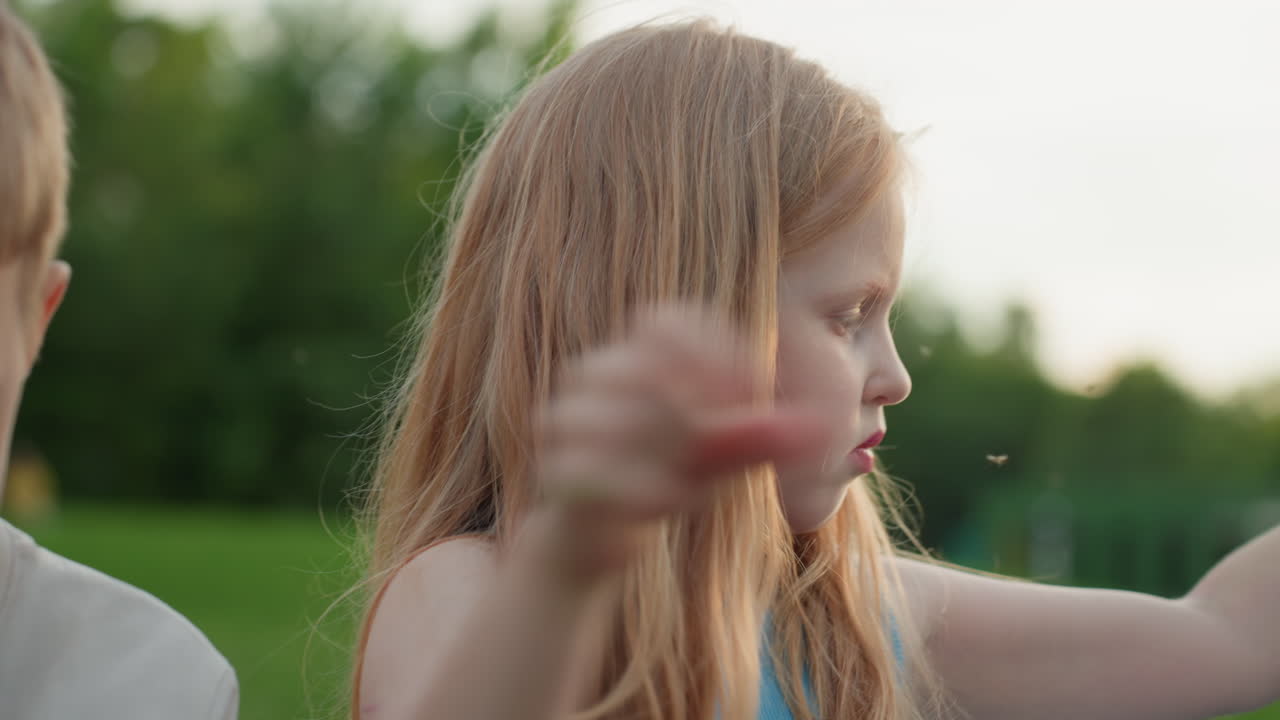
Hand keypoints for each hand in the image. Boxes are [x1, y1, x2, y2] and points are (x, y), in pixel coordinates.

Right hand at [531, 305, 828, 586]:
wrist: (595, 543)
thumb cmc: (660, 480)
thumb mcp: (719, 459)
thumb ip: (760, 439)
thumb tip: (822, 429)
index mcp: (635, 356)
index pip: (666, 320)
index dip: (710, 349)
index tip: (748, 391)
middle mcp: (593, 375)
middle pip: (643, 366)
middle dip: (695, 409)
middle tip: (724, 447)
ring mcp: (566, 421)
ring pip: (616, 420)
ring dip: (665, 457)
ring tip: (689, 491)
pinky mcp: (555, 471)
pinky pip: (595, 473)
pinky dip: (637, 492)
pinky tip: (661, 508)